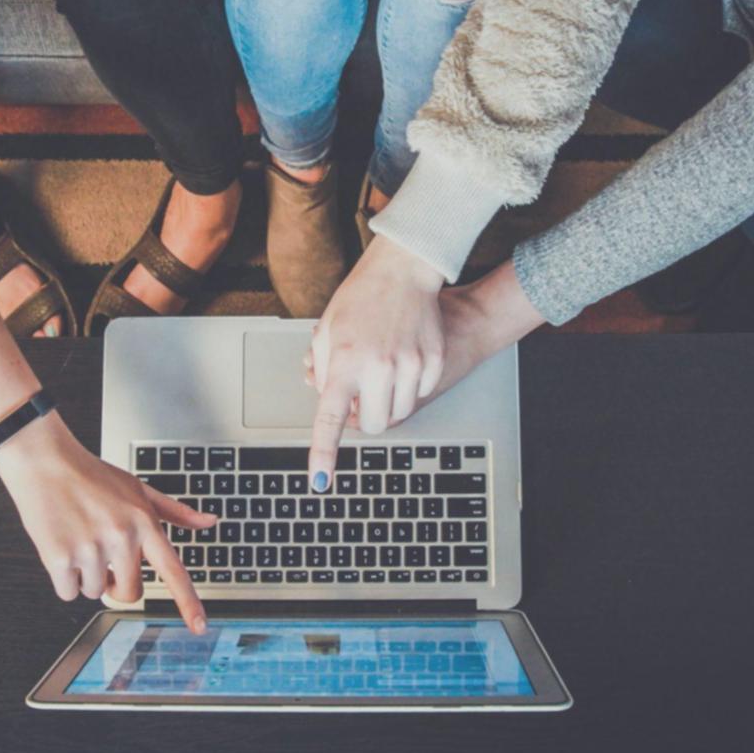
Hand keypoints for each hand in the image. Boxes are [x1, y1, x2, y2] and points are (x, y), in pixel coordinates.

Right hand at [0, 412, 215, 633]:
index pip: (172, 570)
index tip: (200, 626)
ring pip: (94, 592)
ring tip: (79, 540)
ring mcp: (90, 548)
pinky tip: (61, 547)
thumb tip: (209, 522)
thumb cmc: (91, 475)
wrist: (45, 461)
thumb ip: (175, 511)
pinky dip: (63, 579)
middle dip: (116, 584)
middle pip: (129, 592)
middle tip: (103, 559)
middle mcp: (121, 536)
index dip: (188, 602)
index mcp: (143, 522)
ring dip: (86, 577)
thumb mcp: (138, 488)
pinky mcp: (59, 557)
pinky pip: (68, 593)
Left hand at [305, 257, 547, 434]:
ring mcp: (409, 366)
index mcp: (345, 362)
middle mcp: (378, 368)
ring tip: (381, 370)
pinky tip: (402, 359)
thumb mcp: (327, 331)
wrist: (403, 271)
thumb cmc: (360, 298)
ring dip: (387, 403)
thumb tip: (328, 402)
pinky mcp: (432, 362)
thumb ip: (323, 371)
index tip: (320, 481)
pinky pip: (419, 395)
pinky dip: (409, 387)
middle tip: (360, 393)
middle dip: (363, 417)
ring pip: (398, 414)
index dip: (323, 454)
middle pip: (370, 425)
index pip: (329, 419)